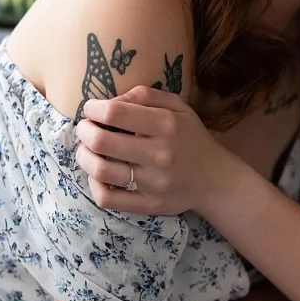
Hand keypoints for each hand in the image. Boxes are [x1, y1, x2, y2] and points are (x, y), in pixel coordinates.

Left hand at [74, 85, 230, 215]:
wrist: (215, 180)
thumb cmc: (191, 138)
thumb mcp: (178, 107)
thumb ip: (145, 96)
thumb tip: (110, 101)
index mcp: (167, 125)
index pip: (115, 113)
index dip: (94, 109)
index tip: (91, 109)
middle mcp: (160, 154)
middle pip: (101, 141)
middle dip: (83, 130)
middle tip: (85, 128)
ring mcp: (153, 183)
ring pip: (100, 170)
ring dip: (83, 156)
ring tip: (86, 149)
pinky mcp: (148, 204)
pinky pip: (107, 198)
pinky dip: (93, 185)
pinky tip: (97, 174)